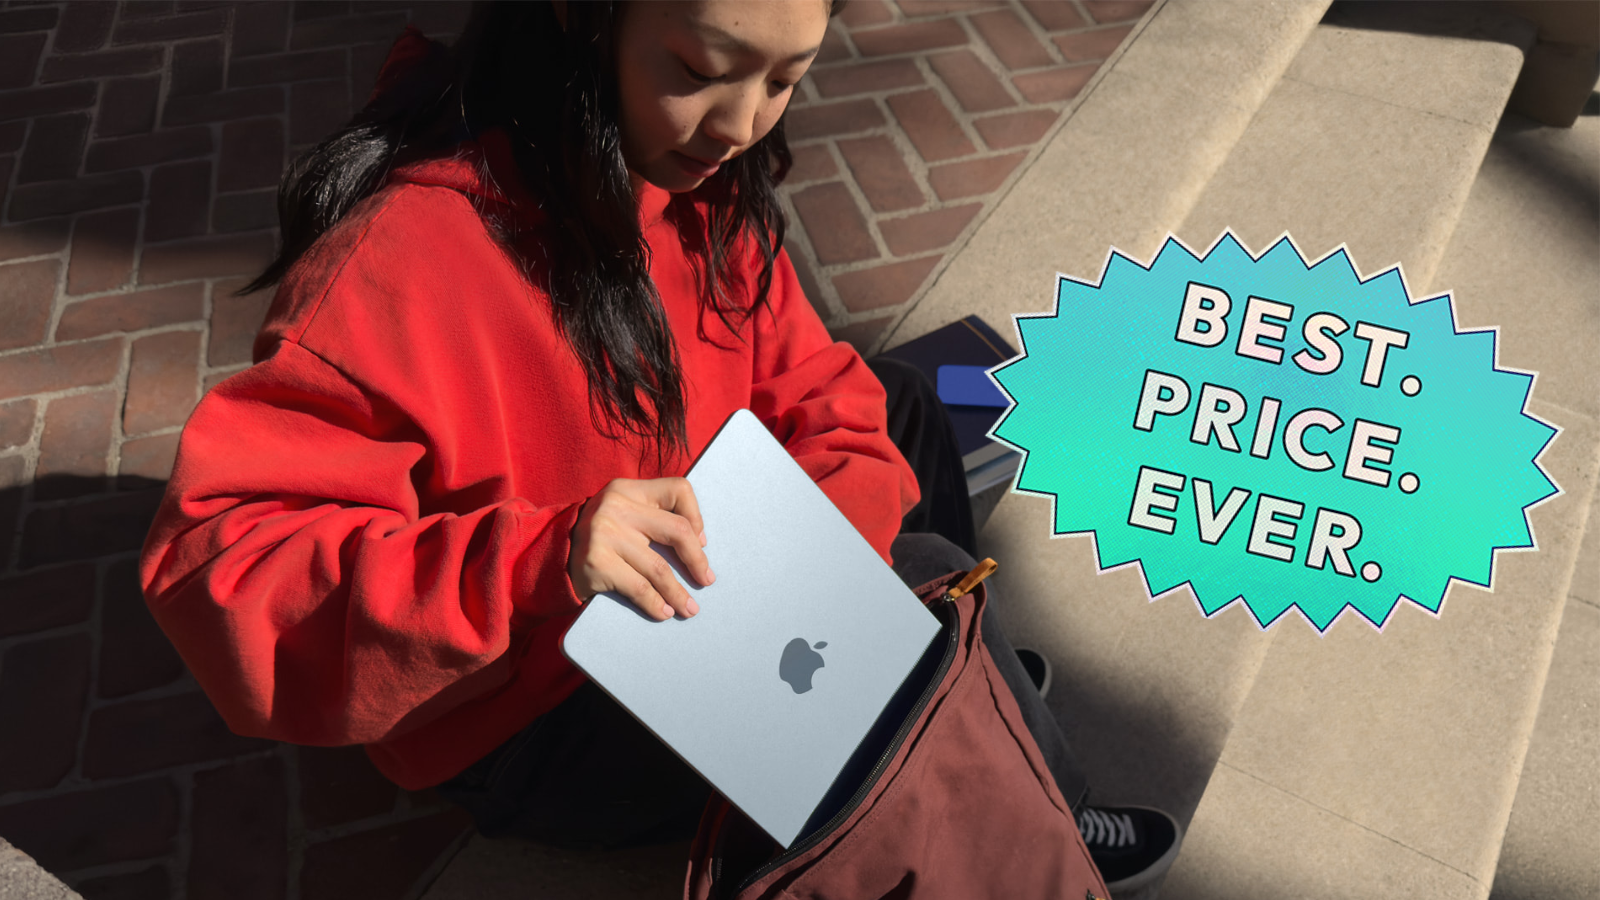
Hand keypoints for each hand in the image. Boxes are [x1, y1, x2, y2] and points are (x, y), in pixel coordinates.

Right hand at [567, 477, 715, 620]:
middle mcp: (616, 506)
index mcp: (628, 489)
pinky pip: (639, 589)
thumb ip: (652, 517)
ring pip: (659, 568)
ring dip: (679, 593)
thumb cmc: (599, 537)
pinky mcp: (597, 563)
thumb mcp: (621, 514)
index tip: (700, 541)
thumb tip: (699, 542)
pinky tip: (664, 612)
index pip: (678, 490)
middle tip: (706, 580)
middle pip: (676, 531)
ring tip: (690, 608)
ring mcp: (605, 534)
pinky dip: (656, 604)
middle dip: (697, 560)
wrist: (549, 555)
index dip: (696, 517)